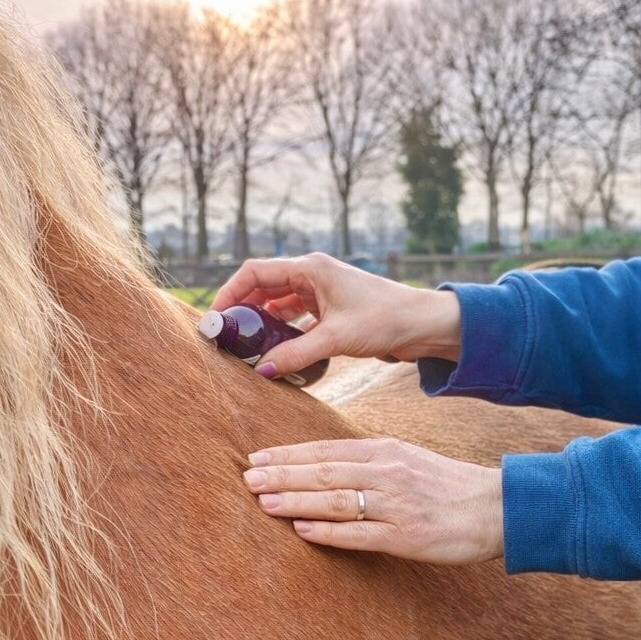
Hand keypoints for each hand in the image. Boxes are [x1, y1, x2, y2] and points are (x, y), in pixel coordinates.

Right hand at [210, 253, 462, 379]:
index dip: (230, 293)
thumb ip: (295, 354)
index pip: (255, 272)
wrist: (425, 324)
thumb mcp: (336, 339)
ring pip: (280, 306)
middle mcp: (313, 275)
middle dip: (243, 313)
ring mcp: (322, 292)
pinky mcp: (331, 310)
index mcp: (310, 268)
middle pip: (263, 288)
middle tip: (226, 339)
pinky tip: (278, 354)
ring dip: (264, 326)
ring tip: (247, 351)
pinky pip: (297, 320)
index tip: (215, 318)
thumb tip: (262, 371)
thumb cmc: (386, 319)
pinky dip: (285, 334)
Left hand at [241, 438, 503, 564]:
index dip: (289, 455)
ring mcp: (395, 505)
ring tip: (263, 502)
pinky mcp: (406, 536)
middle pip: (324, 473)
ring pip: (335, 501)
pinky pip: (359, 534)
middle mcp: (387, 473)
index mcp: (385, 451)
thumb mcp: (408, 459)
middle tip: (246, 478)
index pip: (326, 451)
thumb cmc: (448, 485)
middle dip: (282, 475)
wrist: (495, 507)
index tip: (256, 458)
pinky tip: (302, 532)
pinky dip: (328, 533)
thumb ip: (370, 461)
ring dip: (296, 502)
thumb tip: (326, 466)